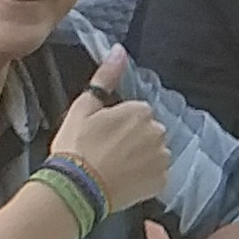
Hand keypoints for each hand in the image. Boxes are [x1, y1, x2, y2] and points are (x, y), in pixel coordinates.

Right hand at [52, 50, 173, 212]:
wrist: (76, 188)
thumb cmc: (76, 146)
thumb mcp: (84, 107)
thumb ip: (105, 77)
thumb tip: (119, 50)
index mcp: (141, 111)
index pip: (136, 113)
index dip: (119, 123)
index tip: (103, 134)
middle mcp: (158, 133)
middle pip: (148, 132)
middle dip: (133, 139)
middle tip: (107, 151)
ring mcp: (162, 159)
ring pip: (154, 153)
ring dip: (141, 157)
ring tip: (115, 167)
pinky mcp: (161, 182)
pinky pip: (156, 175)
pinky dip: (144, 177)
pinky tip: (124, 179)